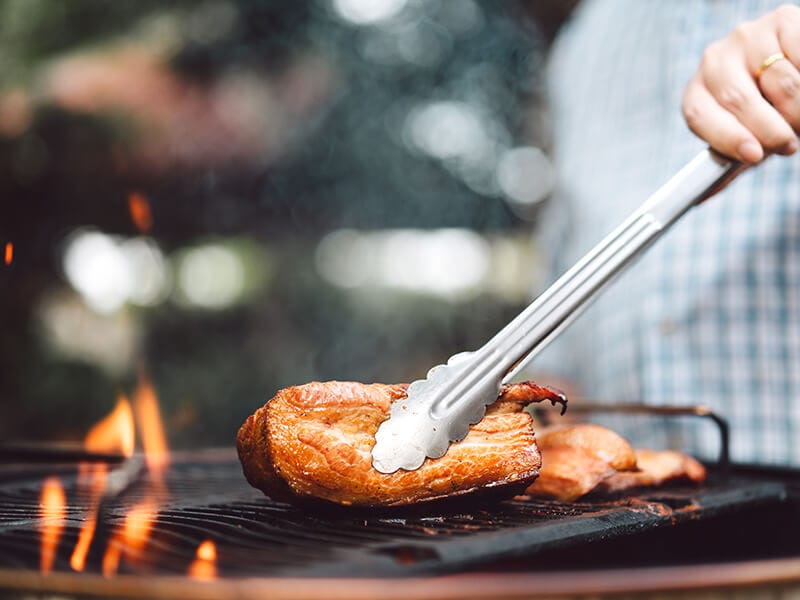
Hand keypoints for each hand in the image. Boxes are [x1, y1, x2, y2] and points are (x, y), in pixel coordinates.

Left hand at [682, 4, 799, 163]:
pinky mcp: (781, 19)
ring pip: (782, 82)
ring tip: (799, 115)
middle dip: (772, 130)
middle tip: (789, 143)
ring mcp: (747, 38)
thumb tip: (700, 197)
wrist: (789, 65)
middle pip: (740, 100)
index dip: (726, 138)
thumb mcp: (744, 136)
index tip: (754, 155)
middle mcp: (714, 62)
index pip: (699, 116)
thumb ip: (730, 161)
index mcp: (697, 94)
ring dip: (799, 110)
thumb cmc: (763, 111)